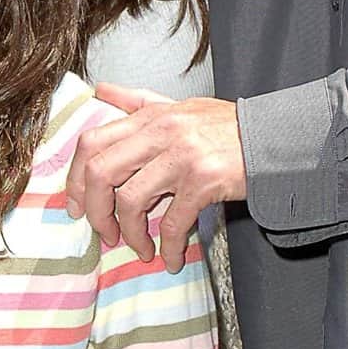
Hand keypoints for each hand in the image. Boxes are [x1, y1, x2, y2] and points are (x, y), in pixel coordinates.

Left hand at [65, 84, 245, 272]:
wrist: (272, 138)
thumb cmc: (226, 127)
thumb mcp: (178, 106)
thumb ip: (138, 101)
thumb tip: (102, 90)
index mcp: (149, 116)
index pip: (91, 142)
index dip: (74, 178)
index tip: (76, 204)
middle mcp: (160, 132)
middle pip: (100, 172)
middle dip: (95, 211)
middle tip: (102, 233)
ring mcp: (181, 156)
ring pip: (130, 201)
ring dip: (129, 234)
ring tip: (139, 248)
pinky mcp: (203, 181)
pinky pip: (172, 222)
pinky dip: (167, 247)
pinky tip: (171, 259)